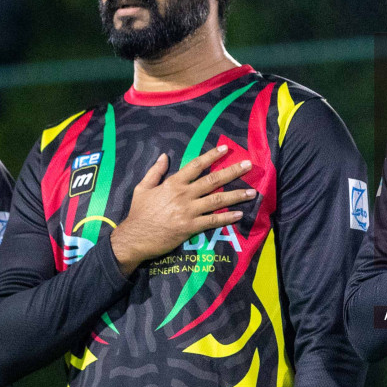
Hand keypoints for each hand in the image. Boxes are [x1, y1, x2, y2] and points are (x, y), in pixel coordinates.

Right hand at [109, 146, 255, 273]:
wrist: (134, 237)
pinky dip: (227, 218)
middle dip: (232, 172)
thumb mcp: (142, 188)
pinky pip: (213, 221)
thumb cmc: (139, 213)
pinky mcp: (190, 227)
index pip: (196, 166)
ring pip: (217, 200)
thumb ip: (155, 171)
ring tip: (252, 192)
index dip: (212, 156)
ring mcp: (188, 211)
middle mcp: (184, 195)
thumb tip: (164, 155)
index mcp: (173, 183)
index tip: (226, 149)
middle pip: (212, 181)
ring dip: (236, 196)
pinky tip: (239, 214)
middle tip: (249, 166)